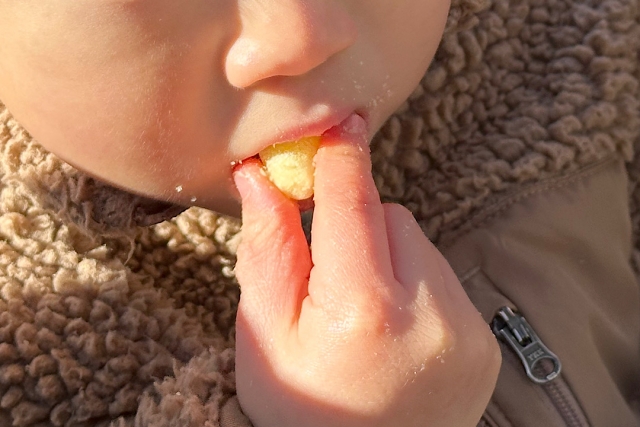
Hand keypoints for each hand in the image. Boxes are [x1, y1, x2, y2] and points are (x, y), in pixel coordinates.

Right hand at [232, 115, 499, 426]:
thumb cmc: (299, 410)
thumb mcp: (263, 335)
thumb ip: (268, 251)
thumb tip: (260, 177)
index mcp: (361, 310)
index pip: (353, 204)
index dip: (342, 157)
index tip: (339, 124)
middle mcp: (427, 314)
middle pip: (390, 215)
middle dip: (355, 223)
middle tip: (328, 271)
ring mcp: (464, 328)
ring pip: (418, 241)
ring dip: (385, 254)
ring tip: (362, 308)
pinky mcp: (482, 340)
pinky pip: (441, 275)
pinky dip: (414, 283)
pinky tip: (393, 326)